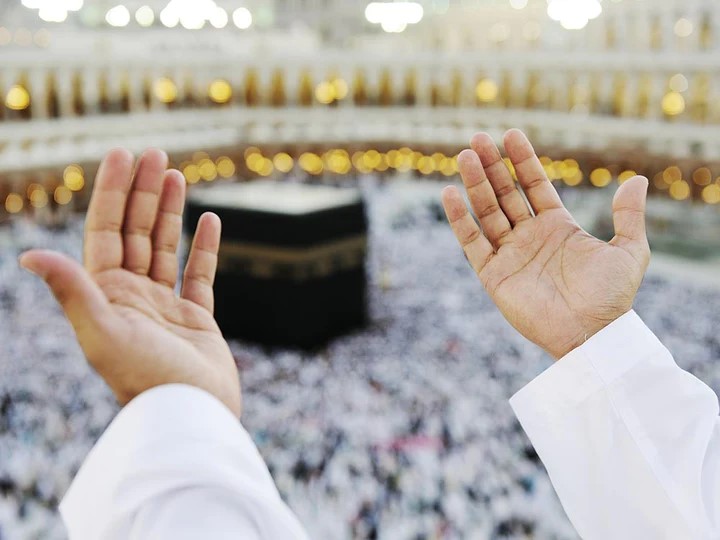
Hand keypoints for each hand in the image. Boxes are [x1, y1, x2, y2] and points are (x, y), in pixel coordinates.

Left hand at [19, 149, 240, 415]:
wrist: (192, 416)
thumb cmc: (146, 379)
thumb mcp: (103, 333)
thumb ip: (73, 291)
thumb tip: (29, 256)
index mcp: (106, 294)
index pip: (107, 231)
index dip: (114, 192)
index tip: (124, 155)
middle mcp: (132, 296)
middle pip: (136, 232)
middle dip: (144, 191)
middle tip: (155, 153)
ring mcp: (165, 306)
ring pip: (165, 247)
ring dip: (170, 210)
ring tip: (176, 174)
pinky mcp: (196, 318)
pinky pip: (200, 274)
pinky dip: (205, 246)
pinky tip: (210, 220)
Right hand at [441, 130, 649, 359]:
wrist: (591, 335)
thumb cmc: (611, 297)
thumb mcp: (629, 251)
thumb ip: (628, 215)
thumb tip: (638, 180)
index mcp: (557, 226)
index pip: (534, 185)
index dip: (523, 160)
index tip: (511, 134)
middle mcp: (529, 237)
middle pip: (505, 193)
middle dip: (492, 166)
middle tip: (478, 138)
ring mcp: (509, 254)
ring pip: (487, 212)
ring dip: (475, 184)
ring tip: (465, 156)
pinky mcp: (493, 275)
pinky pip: (472, 243)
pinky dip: (460, 220)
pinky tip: (450, 194)